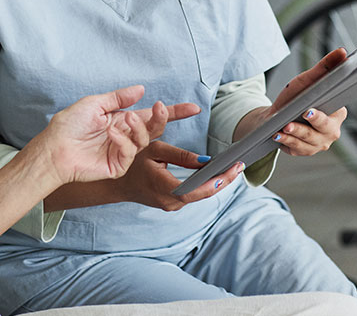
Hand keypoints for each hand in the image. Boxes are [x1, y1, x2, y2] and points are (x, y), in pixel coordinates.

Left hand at [39, 85, 200, 183]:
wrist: (53, 149)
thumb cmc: (68, 126)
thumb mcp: (94, 103)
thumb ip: (119, 97)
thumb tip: (141, 90)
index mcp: (121, 120)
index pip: (151, 116)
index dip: (173, 112)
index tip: (193, 108)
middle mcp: (125, 136)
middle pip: (154, 128)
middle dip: (162, 117)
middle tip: (159, 107)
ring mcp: (123, 152)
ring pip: (144, 139)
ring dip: (138, 127)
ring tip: (126, 118)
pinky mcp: (117, 166)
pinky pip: (129, 152)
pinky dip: (123, 140)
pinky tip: (111, 134)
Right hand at [116, 141, 244, 210]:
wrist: (116, 182)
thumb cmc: (132, 162)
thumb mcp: (156, 150)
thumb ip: (182, 156)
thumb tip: (206, 161)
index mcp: (165, 188)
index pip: (199, 189)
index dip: (219, 181)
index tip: (234, 168)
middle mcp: (170, 202)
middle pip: (204, 193)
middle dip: (224, 180)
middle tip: (240, 165)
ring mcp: (171, 205)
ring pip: (200, 195)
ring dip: (216, 182)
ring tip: (232, 167)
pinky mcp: (171, 203)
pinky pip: (193, 195)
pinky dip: (205, 185)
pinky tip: (216, 174)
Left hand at [268, 49, 347, 155]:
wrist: (276, 115)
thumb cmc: (295, 96)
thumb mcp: (308, 80)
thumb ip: (325, 67)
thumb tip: (343, 52)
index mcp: (337, 113)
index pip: (336, 114)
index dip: (323, 114)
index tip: (310, 110)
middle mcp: (332, 131)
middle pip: (323, 130)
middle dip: (307, 126)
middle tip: (295, 120)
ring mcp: (319, 144)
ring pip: (308, 141)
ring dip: (293, 135)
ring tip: (281, 129)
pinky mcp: (305, 151)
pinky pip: (297, 149)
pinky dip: (286, 143)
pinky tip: (277, 136)